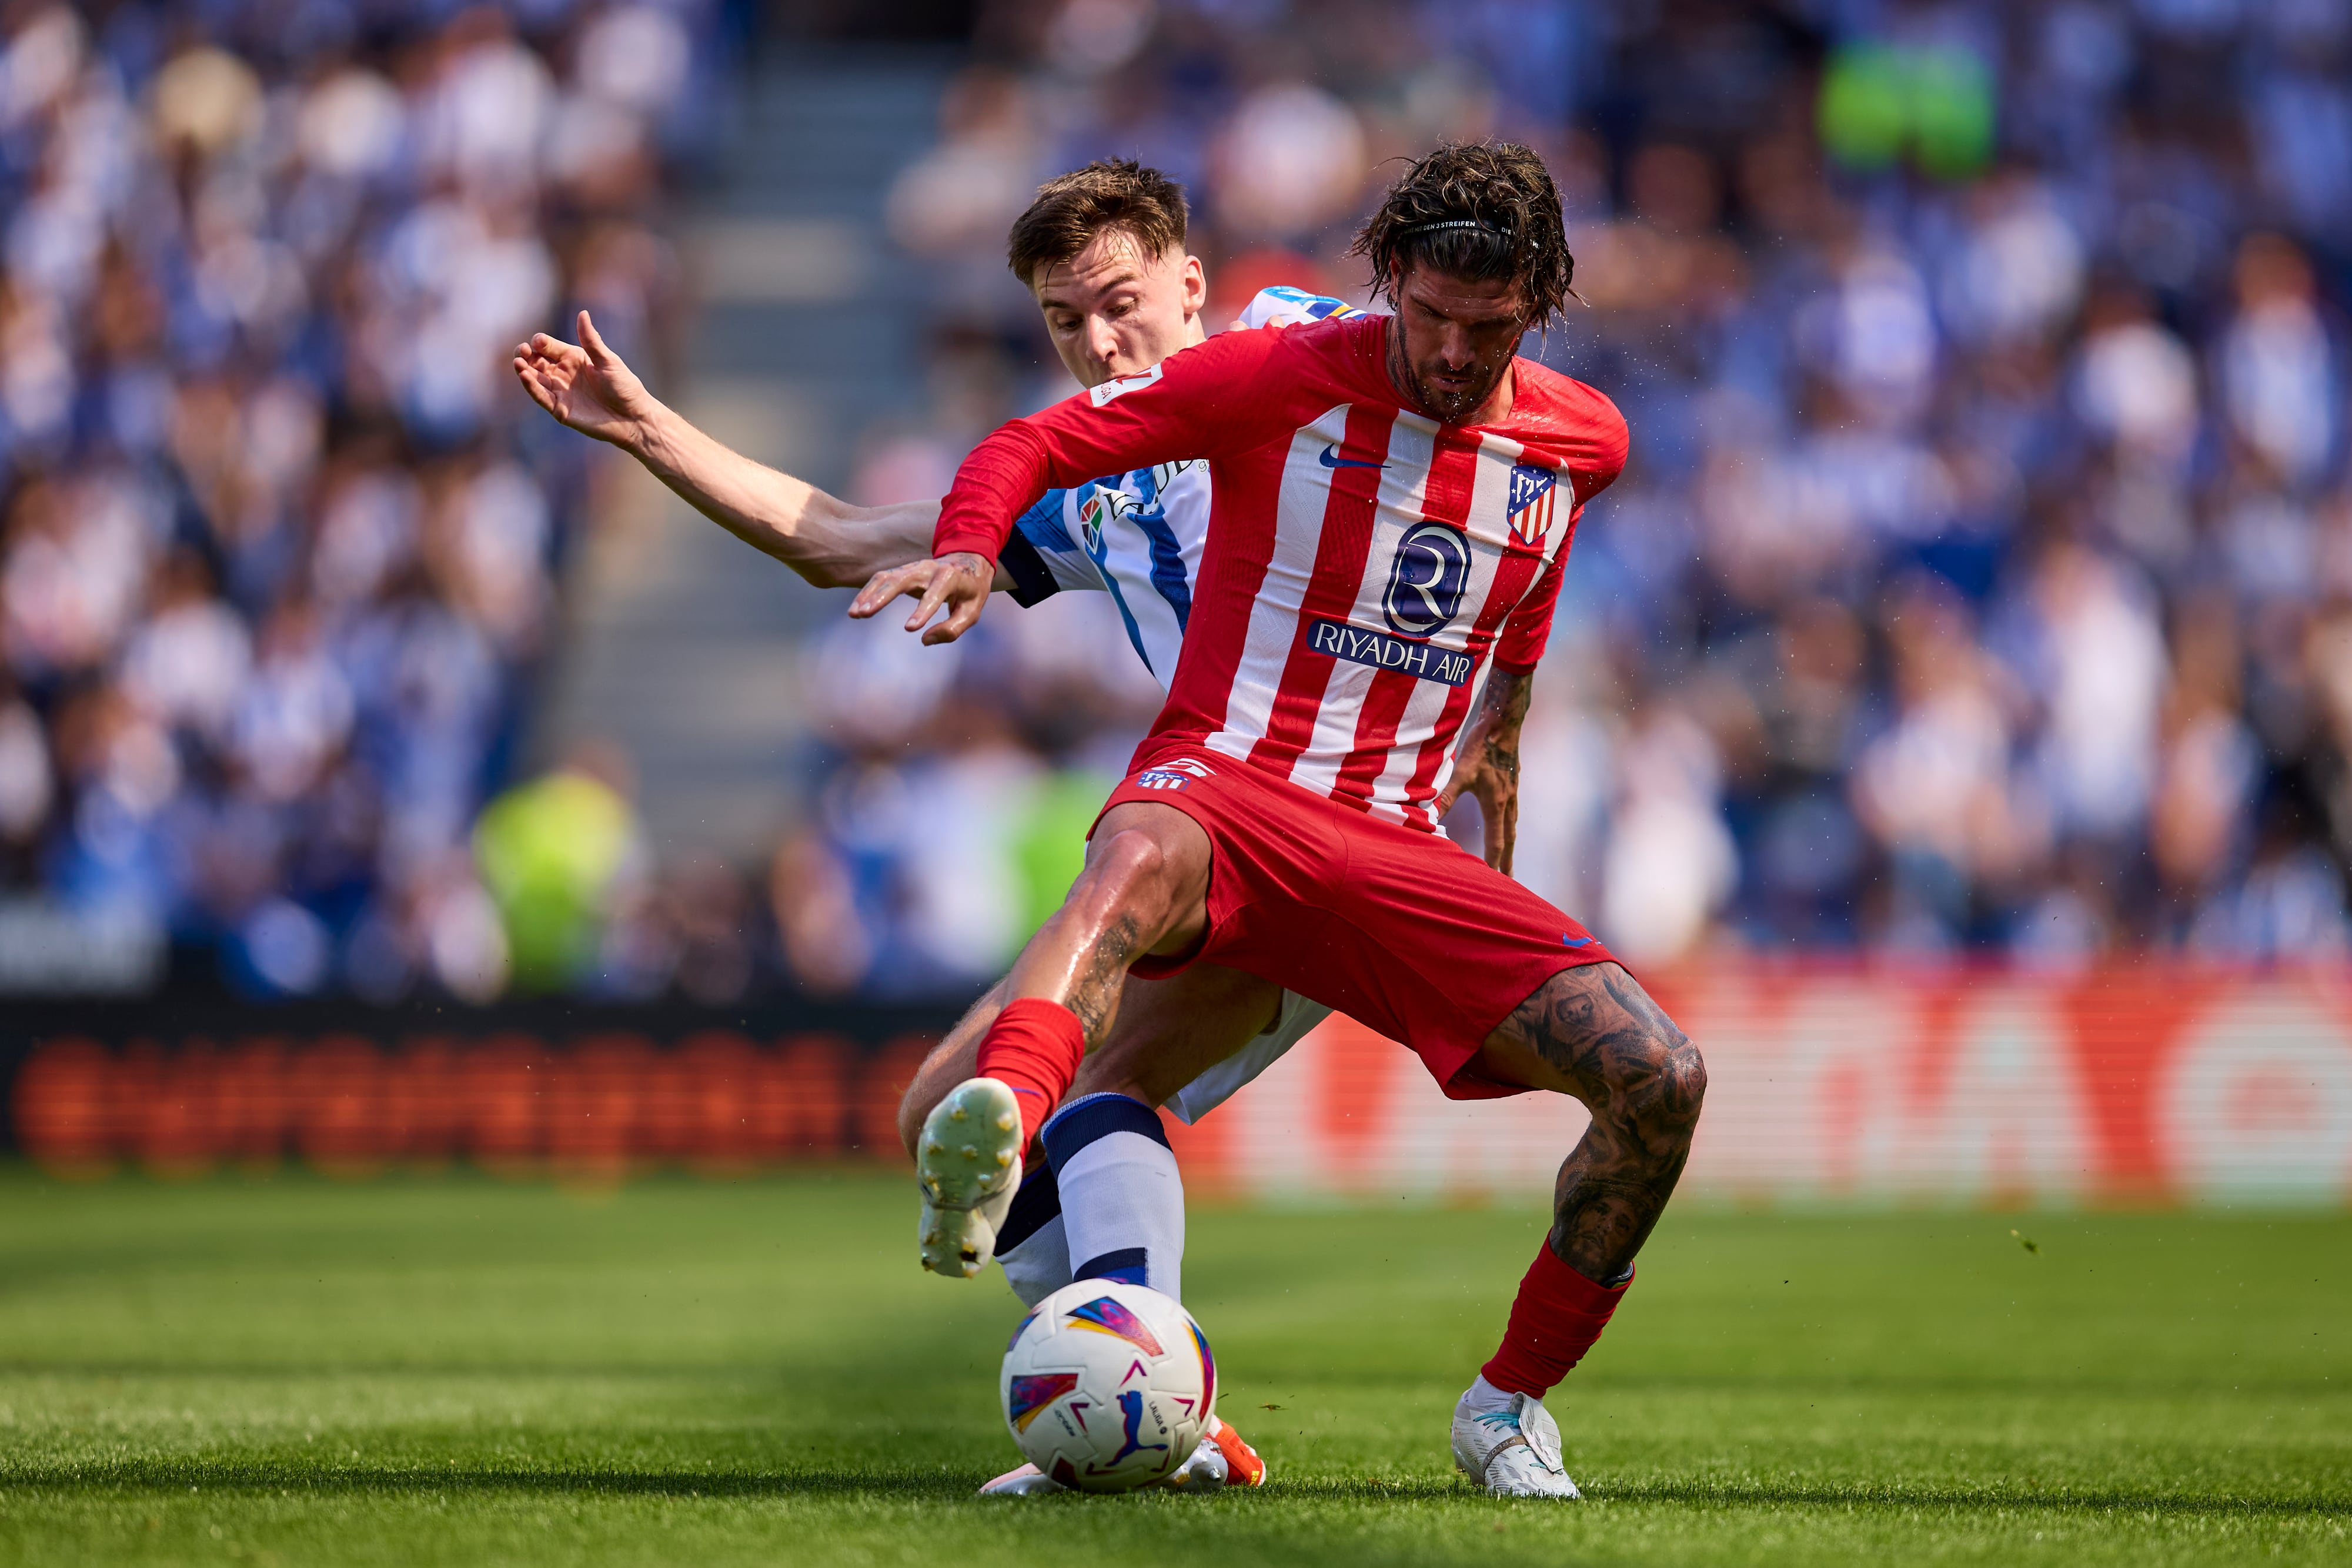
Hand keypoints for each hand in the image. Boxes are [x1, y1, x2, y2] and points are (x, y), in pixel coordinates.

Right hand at [513, 310, 660, 450]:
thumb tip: (583, 313)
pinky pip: (541, 396)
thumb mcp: (608, 361)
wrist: (633, 417)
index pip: (549, 346)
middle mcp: (563, 373)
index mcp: (573, 358)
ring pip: (535, 378)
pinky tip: (525, 376)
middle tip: (522, 351)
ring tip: (517, 362)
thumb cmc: (625, 387)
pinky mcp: (560, 409)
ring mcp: (560, 392)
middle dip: (525, 354)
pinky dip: (531, 387)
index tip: (539, 342)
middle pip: (536, 361)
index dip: (541, 343)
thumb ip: (591, 340)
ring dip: (524, 370)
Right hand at [848, 552, 992, 644]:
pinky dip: (867, 592)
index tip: (909, 628)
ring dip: (869, 595)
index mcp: (951, 576)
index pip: (935, 594)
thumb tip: (925, 640)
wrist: (967, 561)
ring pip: (886, 577)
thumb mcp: (972, 612)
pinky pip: (881, 579)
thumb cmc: (970, 591)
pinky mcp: (903, 571)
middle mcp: (929, 568)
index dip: (922, 611)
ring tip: (854, 614)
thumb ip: (952, 629)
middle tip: (865, 614)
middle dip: (882, 597)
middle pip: (901, 580)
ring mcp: (913, 567)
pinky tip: (856, 608)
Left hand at [1439, 742, 1519, 874]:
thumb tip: (1430, 817)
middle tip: (1509, 879)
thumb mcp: (1461, 772)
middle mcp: (1507, 802)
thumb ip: (1446, 796)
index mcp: (1496, 804)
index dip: (1494, 862)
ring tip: (1508, 858)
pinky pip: (1512, 813)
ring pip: (1512, 827)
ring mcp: (1512, 793)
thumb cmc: (1482, 746)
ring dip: (1509, 845)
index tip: (1494, 879)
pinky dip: (1509, 827)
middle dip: (1507, 861)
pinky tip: (1505, 824)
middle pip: (1509, 839)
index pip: (1496, 841)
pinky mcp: (1511, 783)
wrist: (1504, 723)